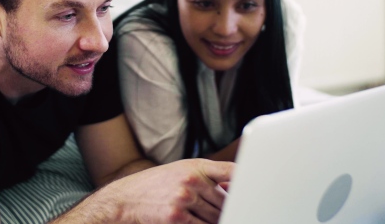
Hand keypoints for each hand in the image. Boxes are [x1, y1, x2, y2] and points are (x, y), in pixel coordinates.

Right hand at [54, 158, 233, 222]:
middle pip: (226, 201)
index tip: (259, 187)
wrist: (125, 199)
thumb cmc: (154, 186)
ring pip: (216, 217)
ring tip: (205, 216)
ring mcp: (184, 199)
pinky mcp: (177, 218)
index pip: (232, 171)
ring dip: (217, 221)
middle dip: (228, 210)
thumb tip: (233, 190)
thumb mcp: (180, 172)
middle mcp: (191, 180)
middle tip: (231, 212)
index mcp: (195, 166)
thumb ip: (206, 178)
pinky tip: (197, 222)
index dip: (247, 180)